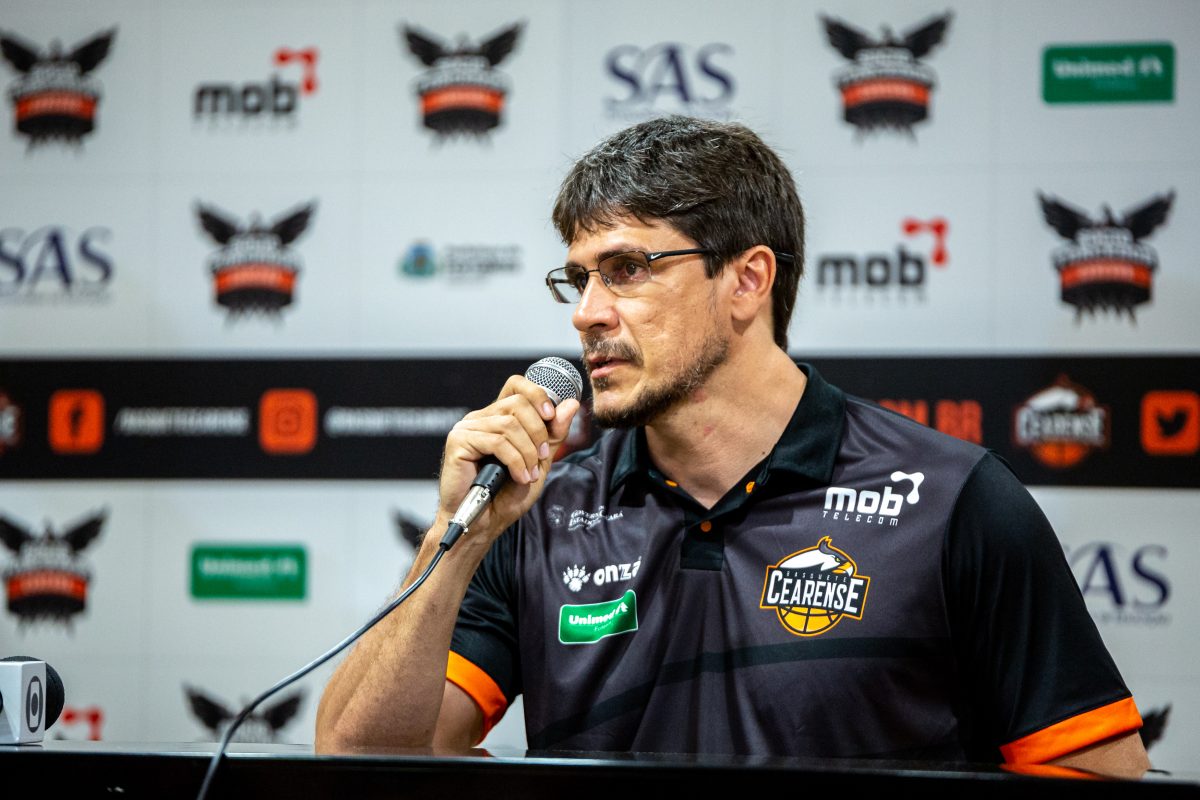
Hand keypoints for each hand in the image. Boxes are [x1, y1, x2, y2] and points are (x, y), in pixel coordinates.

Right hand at [436, 375, 579, 545]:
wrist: (484, 523)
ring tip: (529, 474)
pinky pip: (496, 441)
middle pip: (517, 403)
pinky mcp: (458, 442)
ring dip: (528, 452)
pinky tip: (519, 477)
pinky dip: (515, 461)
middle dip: (538, 432)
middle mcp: (480, 418)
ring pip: (509, 424)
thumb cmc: (506, 495)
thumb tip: (571, 404)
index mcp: (497, 417)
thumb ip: (554, 433)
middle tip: (542, 457)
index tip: (550, 416)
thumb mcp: (539, 461)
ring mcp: (467, 428)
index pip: (516, 385)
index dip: (537, 393)